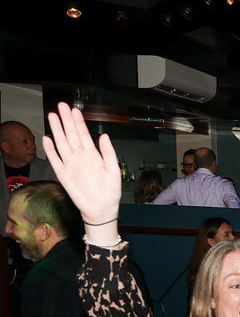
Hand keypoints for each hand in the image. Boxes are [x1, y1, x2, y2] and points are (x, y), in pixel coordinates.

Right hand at [42, 103, 120, 239]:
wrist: (102, 209)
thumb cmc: (110, 191)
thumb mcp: (114, 170)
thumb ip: (108, 153)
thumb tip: (104, 136)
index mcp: (93, 155)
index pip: (84, 135)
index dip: (79, 122)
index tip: (75, 110)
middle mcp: (80, 157)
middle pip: (71, 135)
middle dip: (66, 121)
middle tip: (61, 106)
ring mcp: (71, 165)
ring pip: (62, 144)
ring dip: (57, 130)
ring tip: (52, 116)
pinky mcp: (64, 175)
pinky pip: (55, 160)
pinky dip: (51, 150)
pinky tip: (47, 139)